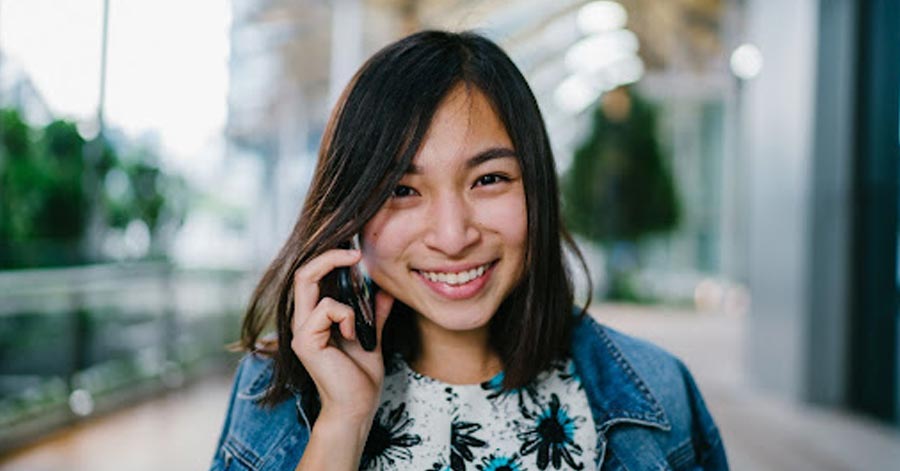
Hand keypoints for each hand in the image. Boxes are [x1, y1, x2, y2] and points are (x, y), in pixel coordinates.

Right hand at [290, 248, 393, 424]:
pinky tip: (351, 338)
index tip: (357, 253)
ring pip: (310, 283)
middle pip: (302, 272)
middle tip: (356, 252)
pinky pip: (327, 308)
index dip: (330, 258)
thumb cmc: (360, 377)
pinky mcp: (305, 340)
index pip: (311, 276)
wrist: (357, 407)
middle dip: (329, 256)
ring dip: (346, 299)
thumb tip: (384, 289)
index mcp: (314, 319)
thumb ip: (373, 312)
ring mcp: (300, 331)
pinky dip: (347, 317)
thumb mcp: (371, 336)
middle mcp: (302, 322)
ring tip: (356, 328)